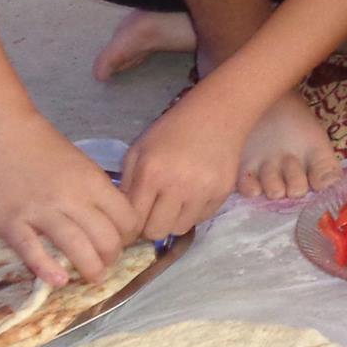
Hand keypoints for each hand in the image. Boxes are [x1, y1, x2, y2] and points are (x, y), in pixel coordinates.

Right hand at [0, 111, 142, 286]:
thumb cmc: (42, 148)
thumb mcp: (80, 165)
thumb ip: (94, 192)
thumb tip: (111, 222)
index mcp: (92, 181)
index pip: (126, 218)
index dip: (128, 236)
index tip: (121, 242)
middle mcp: (71, 197)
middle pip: (106, 238)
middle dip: (111, 257)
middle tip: (106, 263)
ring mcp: (39, 211)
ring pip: (76, 247)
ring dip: (90, 268)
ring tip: (93, 276)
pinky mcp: (10, 223)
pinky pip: (32, 253)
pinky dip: (48, 269)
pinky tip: (59, 280)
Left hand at [122, 91, 245, 241]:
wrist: (217, 114)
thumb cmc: (172, 130)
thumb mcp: (139, 150)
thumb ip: (128, 184)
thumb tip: (123, 217)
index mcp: (151, 174)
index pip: (134, 220)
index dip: (130, 224)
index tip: (133, 220)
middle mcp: (178, 186)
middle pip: (157, 232)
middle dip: (151, 225)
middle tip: (154, 212)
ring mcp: (204, 191)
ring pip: (180, 229)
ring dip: (173, 220)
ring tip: (174, 202)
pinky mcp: (223, 193)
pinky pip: (201, 218)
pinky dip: (194, 211)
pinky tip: (194, 192)